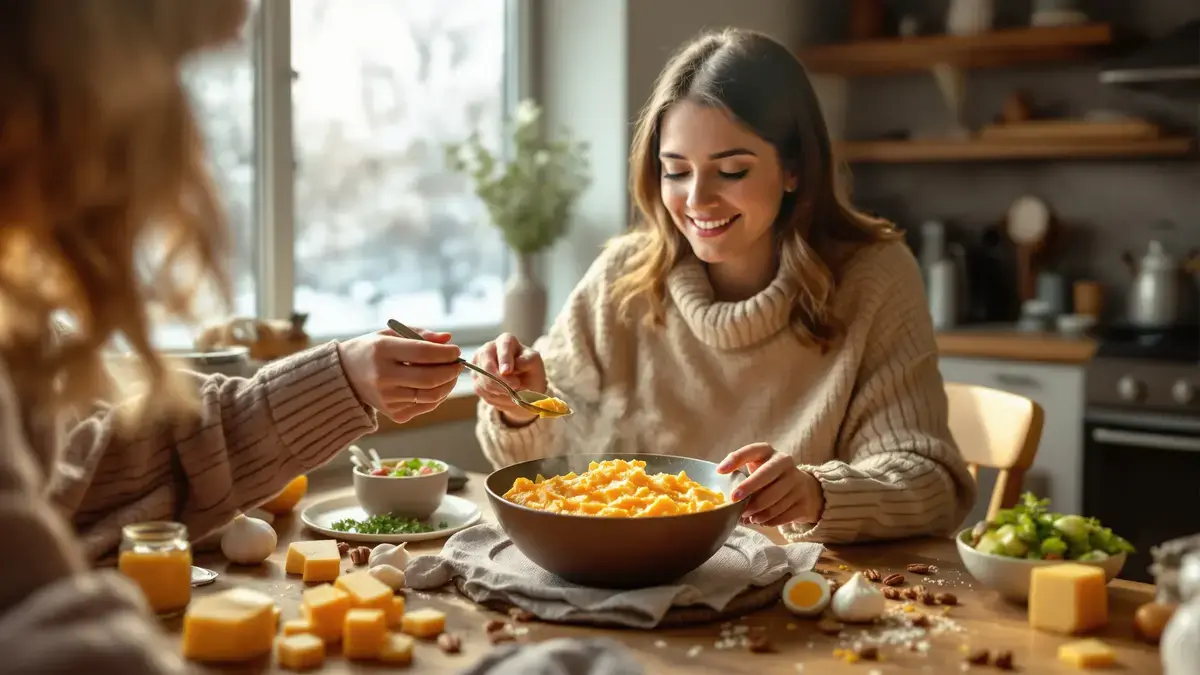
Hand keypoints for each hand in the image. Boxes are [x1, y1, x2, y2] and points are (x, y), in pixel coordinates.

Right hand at [338, 329, 463, 423]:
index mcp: (381, 351)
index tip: (456, 351)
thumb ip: (421, 335)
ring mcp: (387, 399)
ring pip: (430, 396)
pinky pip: (425, 406)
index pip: (422, 353)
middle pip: (429, 378)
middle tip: (458, 364)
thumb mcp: (391, 334)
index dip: (445, 353)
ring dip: (448, 385)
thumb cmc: (372, 350)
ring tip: (451, 374)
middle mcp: (382, 377)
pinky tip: (437, 386)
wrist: (344, 376)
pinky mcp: (393, 414)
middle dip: (451, 371)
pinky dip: (437, 396)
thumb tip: (448, 340)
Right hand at [472, 333, 546, 425]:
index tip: (507, 371)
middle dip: (499, 380)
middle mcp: (488, 349)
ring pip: (483, 380)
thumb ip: (527, 361)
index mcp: (506, 341)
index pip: (503, 347)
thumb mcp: (535, 364)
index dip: (504, 359)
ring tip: (513, 391)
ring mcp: (479, 363)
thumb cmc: (530, 370)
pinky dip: (494, 396)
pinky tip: (504, 393)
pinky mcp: (475, 378)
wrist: (523, 386)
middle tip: (515, 387)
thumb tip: (517, 363)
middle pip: (487, 364)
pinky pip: (481, 390)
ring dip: (499, 390)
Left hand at [717, 443, 823, 526]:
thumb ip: (740, 476)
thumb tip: (721, 496)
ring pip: (774, 499)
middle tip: (734, 500)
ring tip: (746, 516)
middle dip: (748, 487)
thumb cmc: (769, 479)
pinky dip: (768, 520)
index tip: (720, 471)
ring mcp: (797, 482)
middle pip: (766, 474)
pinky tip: (759, 520)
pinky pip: (783, 514)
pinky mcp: (803, 502)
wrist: (805, 490)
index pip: (752, 450)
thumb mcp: (757, 469)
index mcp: (769, 452)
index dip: (735, 459)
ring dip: (757, 510)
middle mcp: (785, 463)